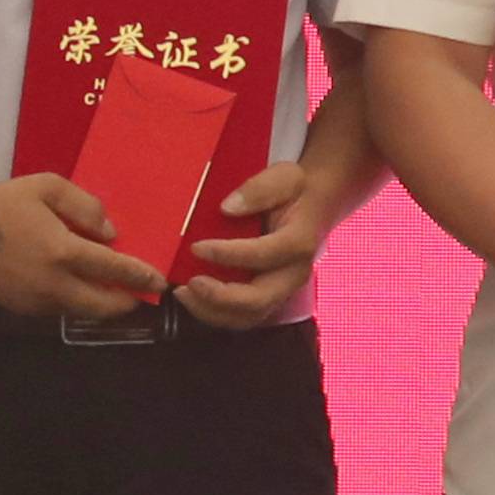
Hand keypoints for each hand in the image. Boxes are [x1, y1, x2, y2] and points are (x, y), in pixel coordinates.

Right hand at [0, 167, 166, 325]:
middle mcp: (55, 284)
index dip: (140, 276)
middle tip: (140, 292)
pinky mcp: (22, 309)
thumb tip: (110, 232)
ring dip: (101, 305)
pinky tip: (78, 287)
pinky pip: (60, 310)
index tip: (159, 280)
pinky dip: (76, 302)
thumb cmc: (1, 205)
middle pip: (103, 305)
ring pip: (82, 311)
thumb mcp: (46, 187)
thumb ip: (84, 206)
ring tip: (113, 290)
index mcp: (63, 253)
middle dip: (126, 301)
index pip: (114, 270)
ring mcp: (37, 301)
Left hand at [174, 162, 327, 328]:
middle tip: (189, 283)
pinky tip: (192, 298)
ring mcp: (282, 291)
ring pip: (248, 316)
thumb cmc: (295, 194)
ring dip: (212, 311)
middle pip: (259, 299)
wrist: (311, 210)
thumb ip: (259, 189)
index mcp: (300, 242)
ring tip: (183, 293)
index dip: (229, 255)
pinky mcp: (268, 299)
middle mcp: (294, 274)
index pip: (266, 255)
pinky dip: (213, 313)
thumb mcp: (284, 177)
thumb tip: (227, 207)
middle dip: (219, 296)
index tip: (196, 247)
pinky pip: (241, 317)